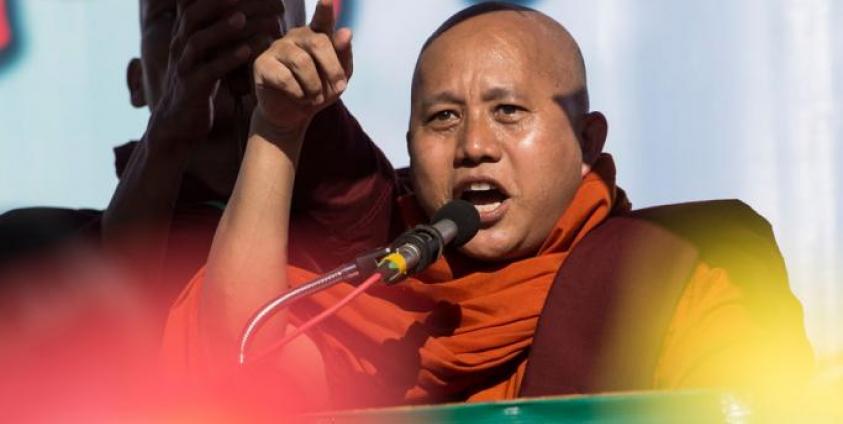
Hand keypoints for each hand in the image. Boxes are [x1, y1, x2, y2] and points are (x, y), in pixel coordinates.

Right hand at [149, 0, 283, 147]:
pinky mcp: (191, 88)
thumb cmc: (199, 84)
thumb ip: (216, 33)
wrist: (179, 122)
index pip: (192, 6)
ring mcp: (183, 67)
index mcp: (184, 36)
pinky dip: (227, 59)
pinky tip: (246, 52)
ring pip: (198, 42)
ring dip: (221, 29)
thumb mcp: (205, 55)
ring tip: (242, 19)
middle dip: (216, 4)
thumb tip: (240, 13)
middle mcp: (179, 46)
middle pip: (192, 17)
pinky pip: (209, 71)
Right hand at [252, 0, 352, 133]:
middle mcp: (295, 36)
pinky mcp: (261, 64)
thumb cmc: (319, 91)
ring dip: (315, 86)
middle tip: (340, 89)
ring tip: (316, 98)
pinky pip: (284, 78)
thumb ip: (343, 54)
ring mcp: (277, 48)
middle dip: (332, 69)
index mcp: (316, 34)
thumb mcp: (338, 77)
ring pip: (302, 62)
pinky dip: (298, 93)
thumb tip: (346, 32)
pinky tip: (300, 98)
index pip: (322, 19)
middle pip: (318, 43)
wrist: (294, 114)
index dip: (325, 9)